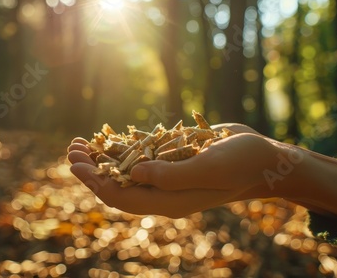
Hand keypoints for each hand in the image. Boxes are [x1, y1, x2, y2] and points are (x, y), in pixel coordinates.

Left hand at [68, 138, 238, 217]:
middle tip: (71, 149)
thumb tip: (133, 174)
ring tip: (79, 141)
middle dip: (92, 168)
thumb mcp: (210, 168)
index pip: (122, 197)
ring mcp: (169, 176)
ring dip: (102, 156)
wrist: (265, 158)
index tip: (76, 164)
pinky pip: (142, 155)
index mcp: (170, 201)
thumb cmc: (243, 164)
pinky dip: (123, 146)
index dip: (96, 182)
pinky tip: (107, 136)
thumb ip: (172, 175)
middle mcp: (165, 192)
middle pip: (118, 184)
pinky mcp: (173, 159)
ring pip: (126, 169)